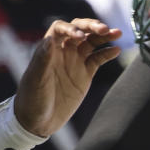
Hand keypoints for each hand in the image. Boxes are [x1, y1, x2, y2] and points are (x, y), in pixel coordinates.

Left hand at [14, 19, 120, 137]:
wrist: (38, 122)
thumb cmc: (31, 100)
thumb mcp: (35, 80)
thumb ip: (42, 60)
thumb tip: (50, 39)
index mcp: (48, 50)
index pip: (60, 28)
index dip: (71, 28)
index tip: (80, 36)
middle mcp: (62, 52)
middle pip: (79, 30)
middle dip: (91, 26)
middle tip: (105, 29)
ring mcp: (74, 62)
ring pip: (91, 42)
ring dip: (104, 36)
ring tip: (117, 33)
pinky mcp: (84, 74)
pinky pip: (98, 58)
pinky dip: (107, 53)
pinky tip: (116, 50)